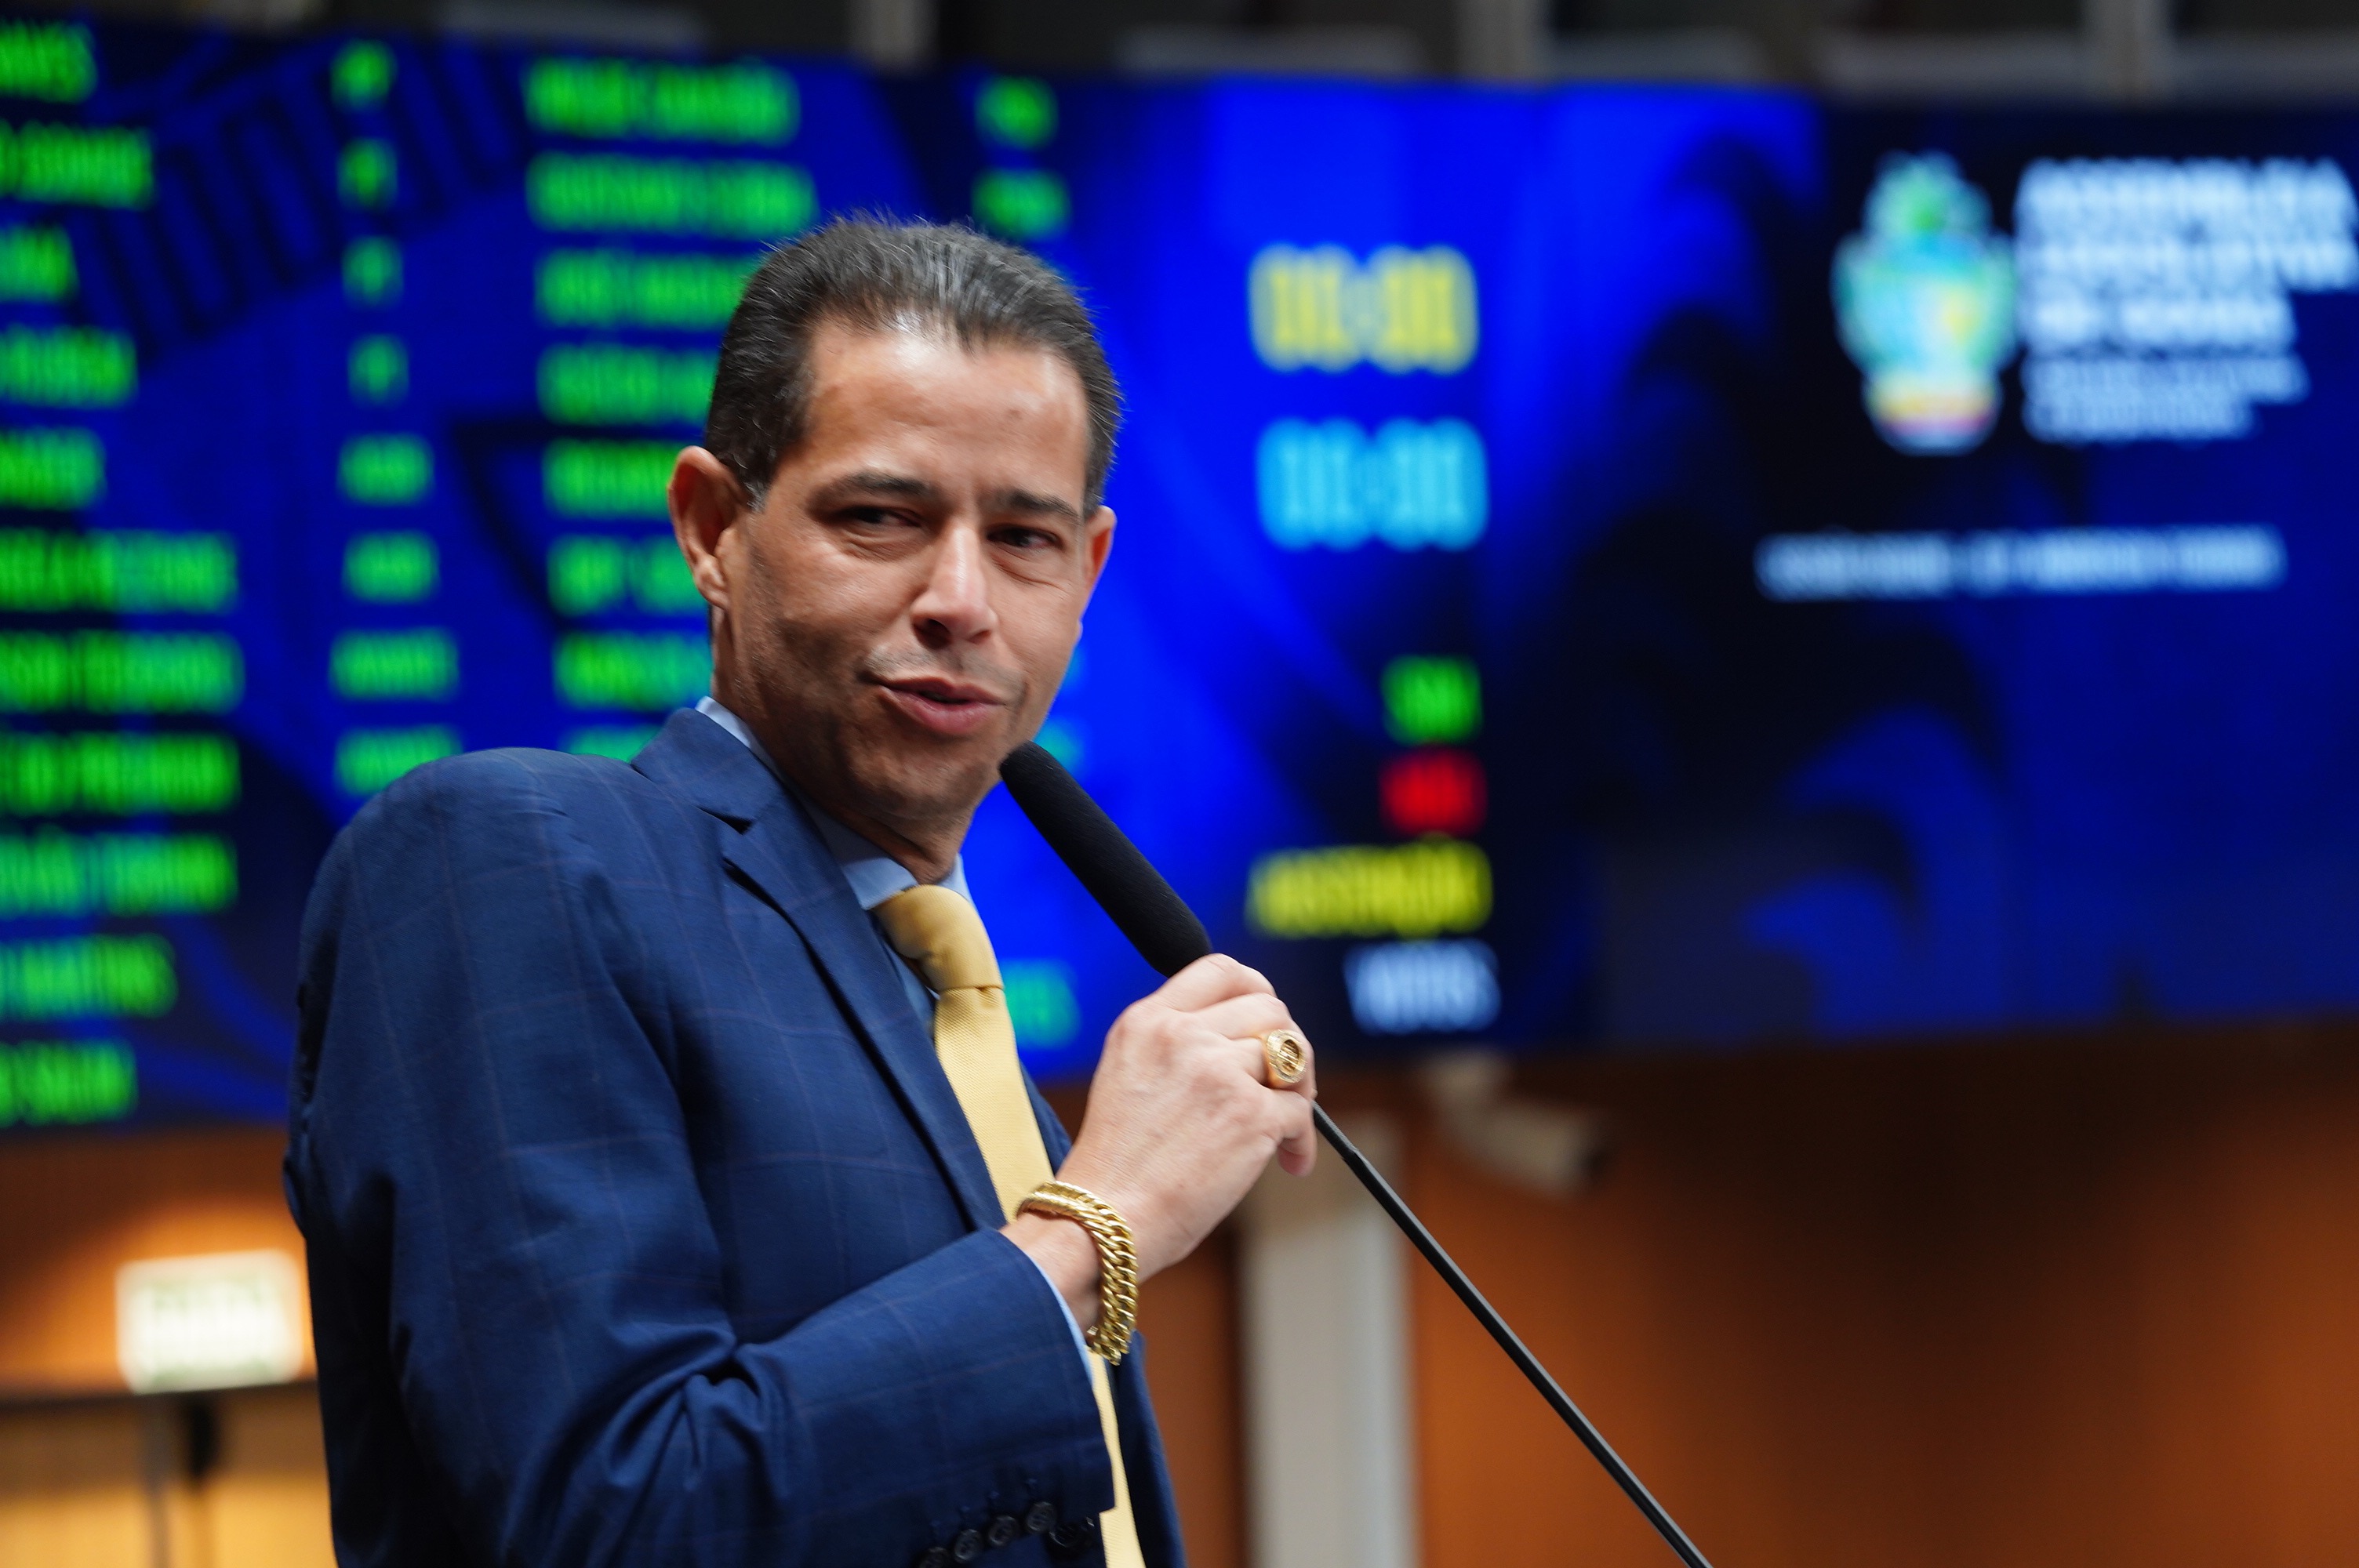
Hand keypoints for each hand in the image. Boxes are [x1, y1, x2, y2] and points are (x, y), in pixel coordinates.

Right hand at [1005, 954, 1315, 1320]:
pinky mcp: (1250, 1114)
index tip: (1265, 1025)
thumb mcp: (1128, 1078)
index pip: (1220, 969)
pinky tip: (1288, 1163)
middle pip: (1269, 1007)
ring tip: (1286, 1129)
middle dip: (1287, 1046)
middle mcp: (1182, 1035)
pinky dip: (1301, 1139)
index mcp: (1146, 1021)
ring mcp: (1218, 1071)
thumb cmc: (1116, 1169)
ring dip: (1300, 1091)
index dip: (1256, 991)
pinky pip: (1301, 1112)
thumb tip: (1247, 1044)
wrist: (1103, 1223)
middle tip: (1283, 1089)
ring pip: (1293, 1053)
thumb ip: (1176, 1048)